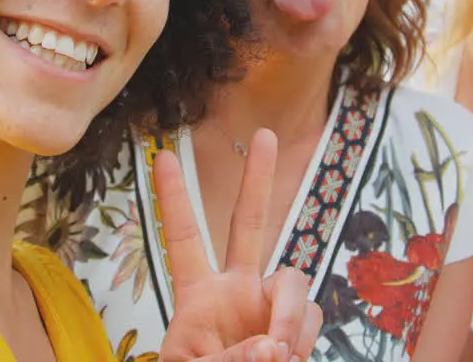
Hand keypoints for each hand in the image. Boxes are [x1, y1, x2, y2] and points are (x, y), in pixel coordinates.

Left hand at [155, 128, 322, 361]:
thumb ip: (226, 360)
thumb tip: (272, 344)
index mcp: (197, 297)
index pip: (183, 238)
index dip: (173, 198)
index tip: (160, 154)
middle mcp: (237, 292)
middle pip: (248, 225)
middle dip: (258, 181)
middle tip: (266, 134)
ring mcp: (270, 310)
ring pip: (293, 280)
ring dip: (290, 314)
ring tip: (278, 352)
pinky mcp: (298, 332)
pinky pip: (311, 320)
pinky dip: (302, 337)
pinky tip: (288, 359)